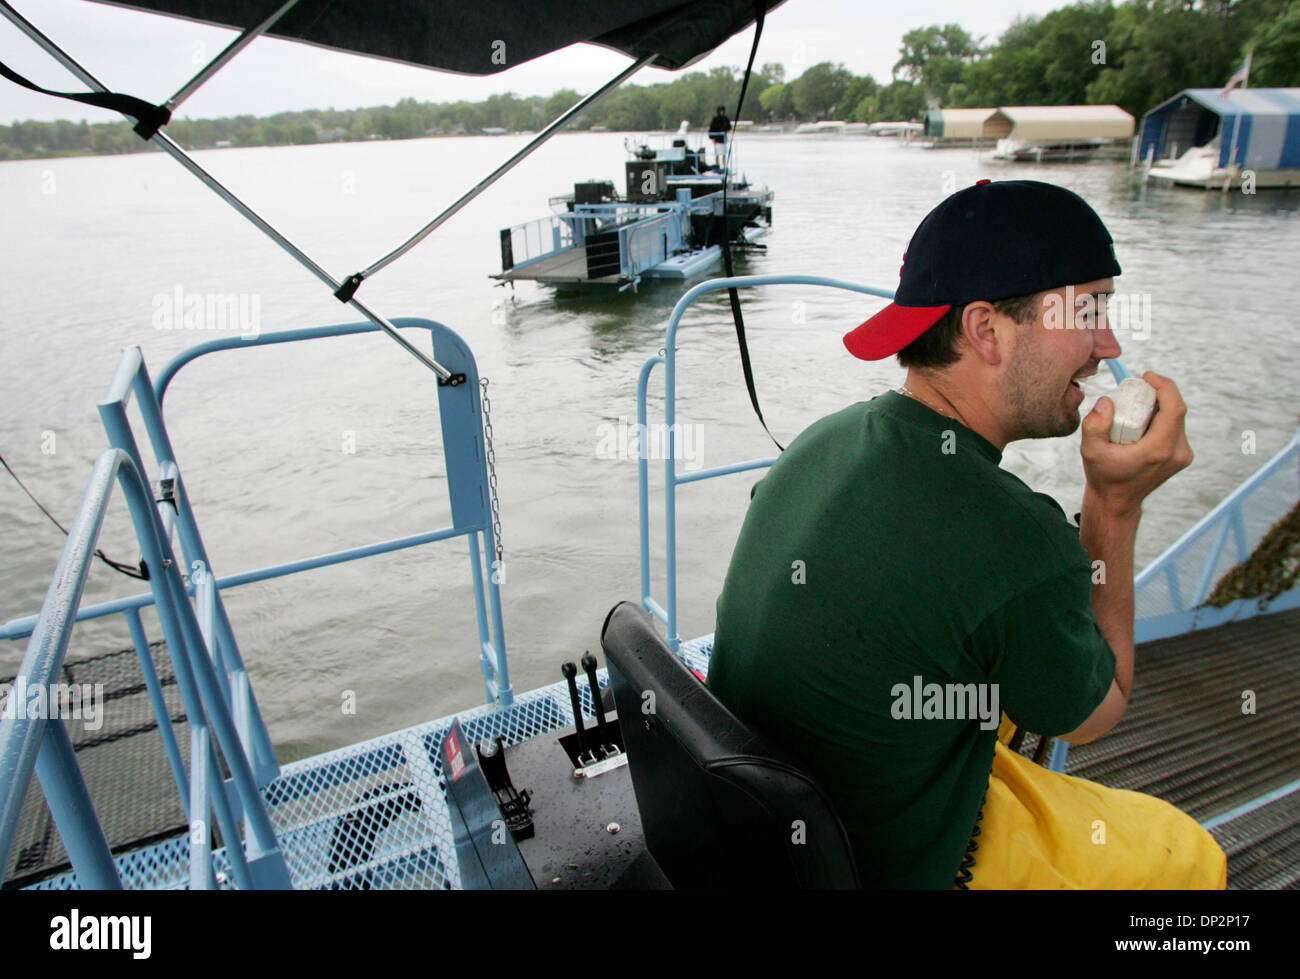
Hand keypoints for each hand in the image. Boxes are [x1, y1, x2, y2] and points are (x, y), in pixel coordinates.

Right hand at [1080, 371, 1193, 517]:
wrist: (1117, 503)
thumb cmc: (1103, 476)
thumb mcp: (1090, 451)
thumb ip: (1094, 424)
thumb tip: (1107, 401)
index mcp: (1159, 450)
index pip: (1174, 408)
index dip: (1164, 386)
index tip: (1147, 377)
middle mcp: (1177, 452)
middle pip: (1176, 410)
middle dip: (1158, 394)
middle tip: (1136, 389)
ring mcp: (1182, 455)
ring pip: (1176, 418)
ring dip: (1159, 406)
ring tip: (1136, 406)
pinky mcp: (1181, 456)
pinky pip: (1175, 426)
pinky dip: (1161, 417)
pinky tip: (1143, 421)